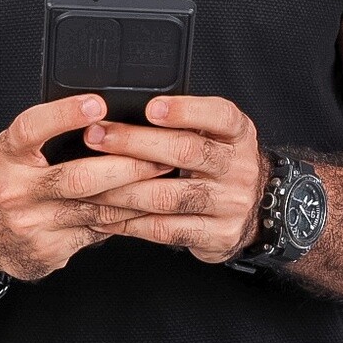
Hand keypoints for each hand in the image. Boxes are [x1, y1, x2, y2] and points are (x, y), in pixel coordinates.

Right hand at [0, 94, 175, 282]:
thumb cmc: (7, 179)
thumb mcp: (15, 150)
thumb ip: (50, 136)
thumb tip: (106, 119)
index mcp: (6, 155)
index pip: (32, 129)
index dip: (64, 114)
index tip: (97, 103)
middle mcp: (15, 191)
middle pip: (77, 178)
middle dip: (126, 166)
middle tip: (159, 154)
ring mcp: (31, 226)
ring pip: (95, 209)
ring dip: (136, 194)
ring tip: (165, 178)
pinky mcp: (47, 251)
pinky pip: (96, 233)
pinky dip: (124, 219)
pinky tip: (146, 208)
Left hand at [78, 95, 271, 265]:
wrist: (253, 207)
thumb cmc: (218, 162)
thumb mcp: (215, 133)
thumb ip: (183, 122)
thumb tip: (123, 111)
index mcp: (238, 133)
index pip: (219, 115)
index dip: (185, 111)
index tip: (150, 107)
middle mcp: (238, 167)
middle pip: (186, 152)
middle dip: (134, 143)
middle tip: (97, 136)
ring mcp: (230, 204)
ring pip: (169, 196)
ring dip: (122, 188)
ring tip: (89, 179)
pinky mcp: (216, 235)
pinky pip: (165, 229)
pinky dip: (130, 222)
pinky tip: (104, 214)